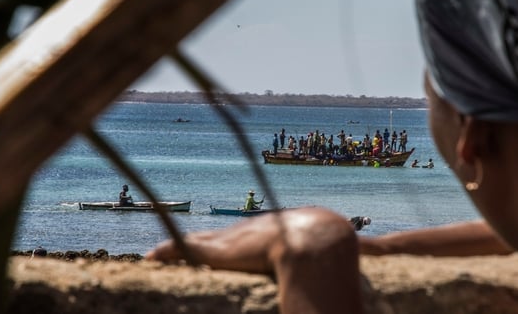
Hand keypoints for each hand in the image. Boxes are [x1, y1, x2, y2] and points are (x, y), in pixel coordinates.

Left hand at [146, 207, 362, 312]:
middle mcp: (254, 232)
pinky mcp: (221, 251)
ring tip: (162, 252)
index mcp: (277, 234)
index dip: (240, 241)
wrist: (319, 244)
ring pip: (203, 242)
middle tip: (187, 244)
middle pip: (223, 236)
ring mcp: (236, 240)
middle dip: (206, 240)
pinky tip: (152, 259)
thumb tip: (365, 285)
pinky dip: (170, 254)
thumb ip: (347, 266)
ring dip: (183, 248)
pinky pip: (187, 250)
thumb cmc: (335, 256)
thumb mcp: (340, 258)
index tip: (229, 244)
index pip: (252, 236)